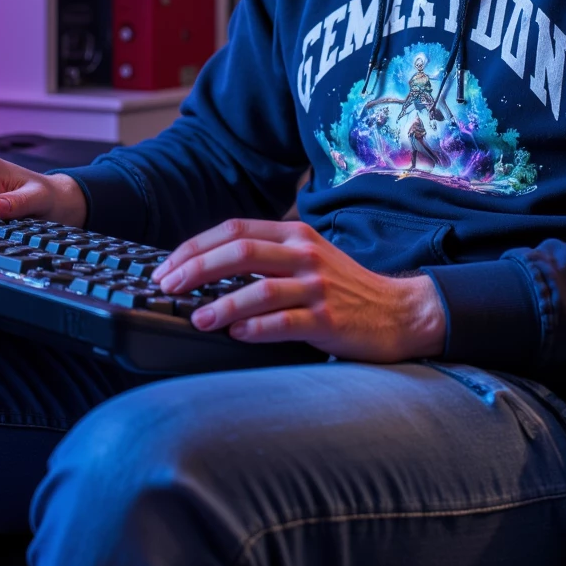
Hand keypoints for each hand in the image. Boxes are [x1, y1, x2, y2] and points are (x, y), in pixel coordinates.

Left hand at [156, 218, 446, 362]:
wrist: (398, 311)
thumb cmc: (345, 289)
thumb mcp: (307, 259)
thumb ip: (266, 258)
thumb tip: (206, 271)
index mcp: (295, 233)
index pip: (234, 230)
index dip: (195, 247)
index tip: (166, 268)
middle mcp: (305, 253)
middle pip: (240, 251)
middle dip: (196, 268)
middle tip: (168, 288)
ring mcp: (318, 286)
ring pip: (259, 287)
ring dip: (221, 304)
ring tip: (197, 318)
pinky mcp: (328, 319)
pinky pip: (284, 322)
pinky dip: (255, 328)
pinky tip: (236, 335)